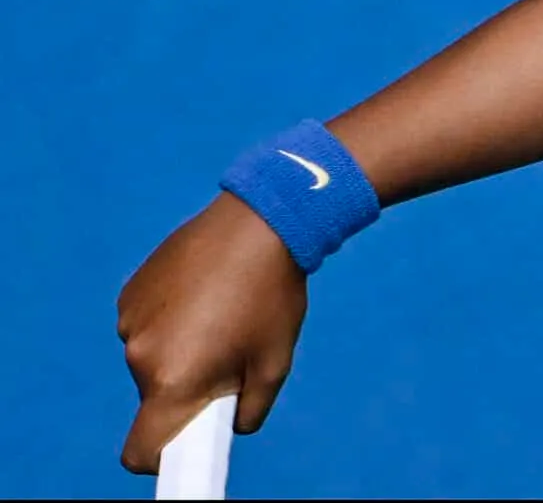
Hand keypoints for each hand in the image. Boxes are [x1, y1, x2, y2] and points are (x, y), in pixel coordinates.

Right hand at [117, 194, 308, 473]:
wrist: (260, 223)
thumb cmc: (272, 296)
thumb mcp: (274, 363)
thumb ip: (249, 410)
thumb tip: (231, 426)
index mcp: (172, 382)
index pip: (141, 450)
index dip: (161, 458)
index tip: (187, 443)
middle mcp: (140, 355)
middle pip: (155, 396)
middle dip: (187, 386)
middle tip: (229, 351)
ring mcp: (130, 321)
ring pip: (151, 357)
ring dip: (179, 348)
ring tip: (223, 310)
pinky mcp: (130, 292)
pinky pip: (146, 323)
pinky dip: (169, 318)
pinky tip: (203, 289)